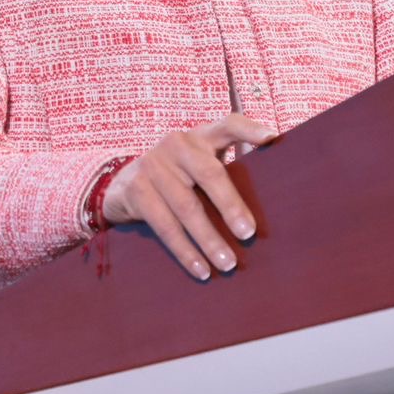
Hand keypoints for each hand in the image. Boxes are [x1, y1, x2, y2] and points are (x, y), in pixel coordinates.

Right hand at [102, 115, 276, 279]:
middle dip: (231, 205)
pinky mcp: (136, 190)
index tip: (272, 139)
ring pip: (188, 207)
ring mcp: (153, 164)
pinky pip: (165, 225)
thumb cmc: (176, 178)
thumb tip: (270, 203)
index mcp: (200, 136)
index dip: (250, 129)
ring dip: (209, 239)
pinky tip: (201, 269)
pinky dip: (185, 251)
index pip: (228, 124)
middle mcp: (177, 144)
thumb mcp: (197, 165)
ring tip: (228, 264)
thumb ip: (224, 173)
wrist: (121, 185)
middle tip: (249, 233)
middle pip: (209, 173)